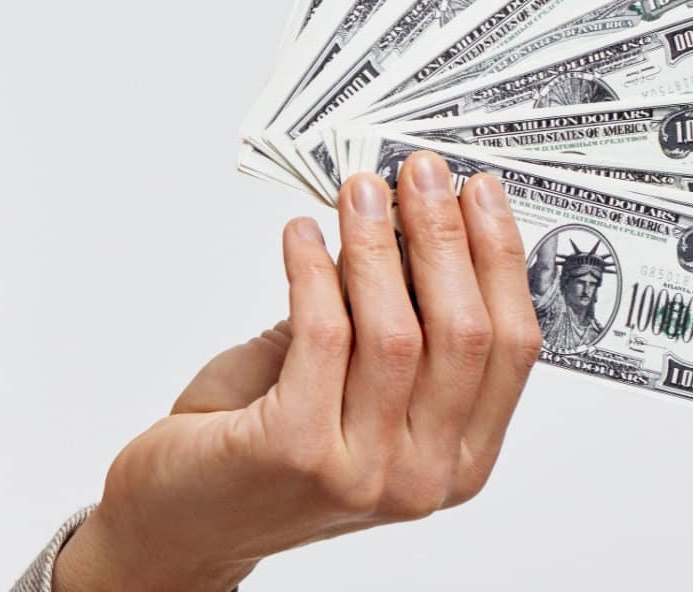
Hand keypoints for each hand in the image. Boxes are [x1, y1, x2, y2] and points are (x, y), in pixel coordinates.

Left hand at [51, 153, 542, 591]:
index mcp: (458, 460)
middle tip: (422, 172)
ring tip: (359, 190)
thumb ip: (385, 319)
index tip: (480, 191)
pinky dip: (312, 271)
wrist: (180, 520)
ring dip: (377, 243)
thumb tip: (410, 216)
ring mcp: (363, 472)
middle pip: (463, 333)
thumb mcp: (348, 386)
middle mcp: (423, 476)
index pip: (512, 349)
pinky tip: (300, 235)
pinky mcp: (295, 451)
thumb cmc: (261, 448)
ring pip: (395, 331)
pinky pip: (321, 335)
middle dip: (446, 236)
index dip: (500, 260)